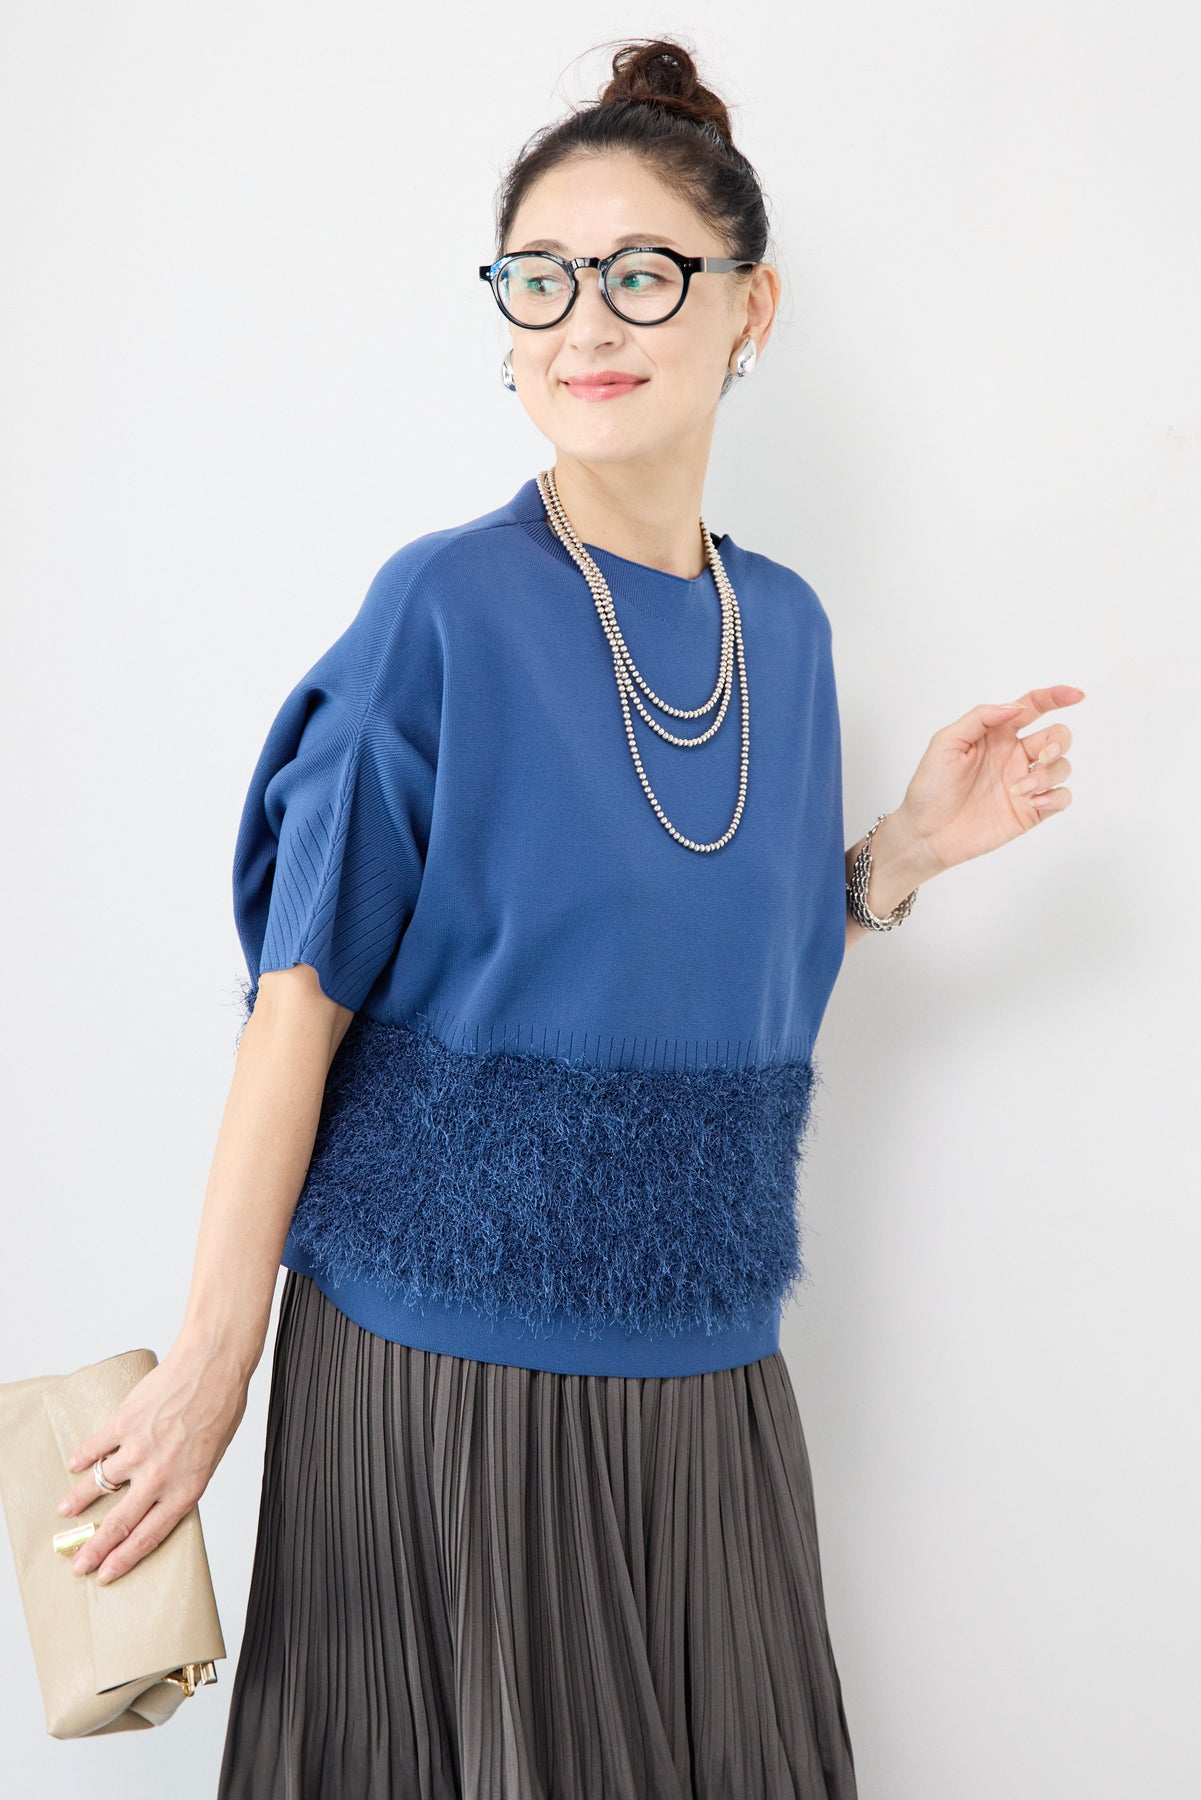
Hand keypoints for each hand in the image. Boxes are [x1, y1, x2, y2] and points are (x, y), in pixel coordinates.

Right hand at [54, 1342, 249, 1584]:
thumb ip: (184, 1478)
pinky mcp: (124, 1423)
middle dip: (94, 1548)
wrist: (214, 1365)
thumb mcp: (211, 1456)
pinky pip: (95, 1447)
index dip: (124, 1558)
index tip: (106, 1573)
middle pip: (118, 1523)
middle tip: (78, 1563)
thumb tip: (162, 1492)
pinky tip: (74, 1465)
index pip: (148, 1536)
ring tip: (65, 1510)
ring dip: (78, 1500)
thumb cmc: (222, 1406)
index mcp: (186, 1488)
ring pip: (98, 1485)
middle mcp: (159, 1476)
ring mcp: (138, 1450)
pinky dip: (82, 1457)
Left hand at [893, 684, 1085, 876]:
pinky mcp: (1030, 811)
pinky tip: (1033, 802)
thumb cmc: (931, 786)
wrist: (926, 832)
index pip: (1033, 707)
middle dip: (1058, 742)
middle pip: (1057, 736)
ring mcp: (1025, 783)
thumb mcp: (946, 743)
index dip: (1057, 697)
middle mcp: (1016, 755)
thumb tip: (1015, 707)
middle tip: (1041, 756)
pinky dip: (1056, 796)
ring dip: (1049, 774)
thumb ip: (980, 718)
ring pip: (1063, 766)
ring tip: (1018, 790)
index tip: (1076, 695)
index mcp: (998, 734)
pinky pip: (1062, 797)